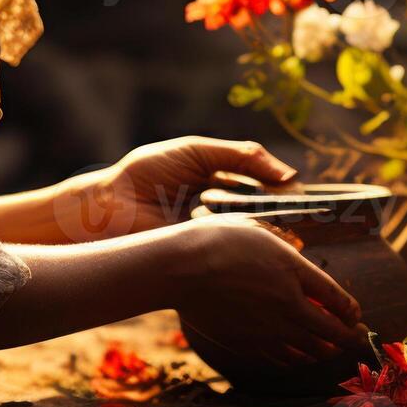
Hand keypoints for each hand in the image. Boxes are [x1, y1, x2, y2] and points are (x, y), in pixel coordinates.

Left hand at [55, 137, 297, 239]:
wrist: (112, 204)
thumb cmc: (149, 173)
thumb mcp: (197, 152)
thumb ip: (242, 155)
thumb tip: (290, 174)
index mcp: (228, 181)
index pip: (272, 186)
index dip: (287, 189)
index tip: (294, 190)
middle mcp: (228, 210)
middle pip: (272, 212)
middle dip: (281, 211)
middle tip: (288, 211)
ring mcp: (219, 233)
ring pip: (260, 233)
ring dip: (263, 226)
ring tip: (253, 218)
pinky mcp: (208, 254)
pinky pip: (237, 249)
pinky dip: (242, 241)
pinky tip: (238, 233)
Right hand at [161, 213, 365, 367]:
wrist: (179, 268)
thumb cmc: (217, 240)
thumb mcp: (260, 232)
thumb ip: (286, 252)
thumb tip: (302, 262)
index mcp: (294, 272)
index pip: (338, 299)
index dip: (351, 310)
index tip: (356, 314)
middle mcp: (288, 305)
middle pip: (331, 331)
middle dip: (349, 337)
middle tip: (359, 339)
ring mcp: (267, 329)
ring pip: (309, 350)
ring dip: (325, 351)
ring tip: (331, 349)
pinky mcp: (247, 344)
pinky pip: (281, 359)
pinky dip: (295, 360)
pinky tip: (298, 357)